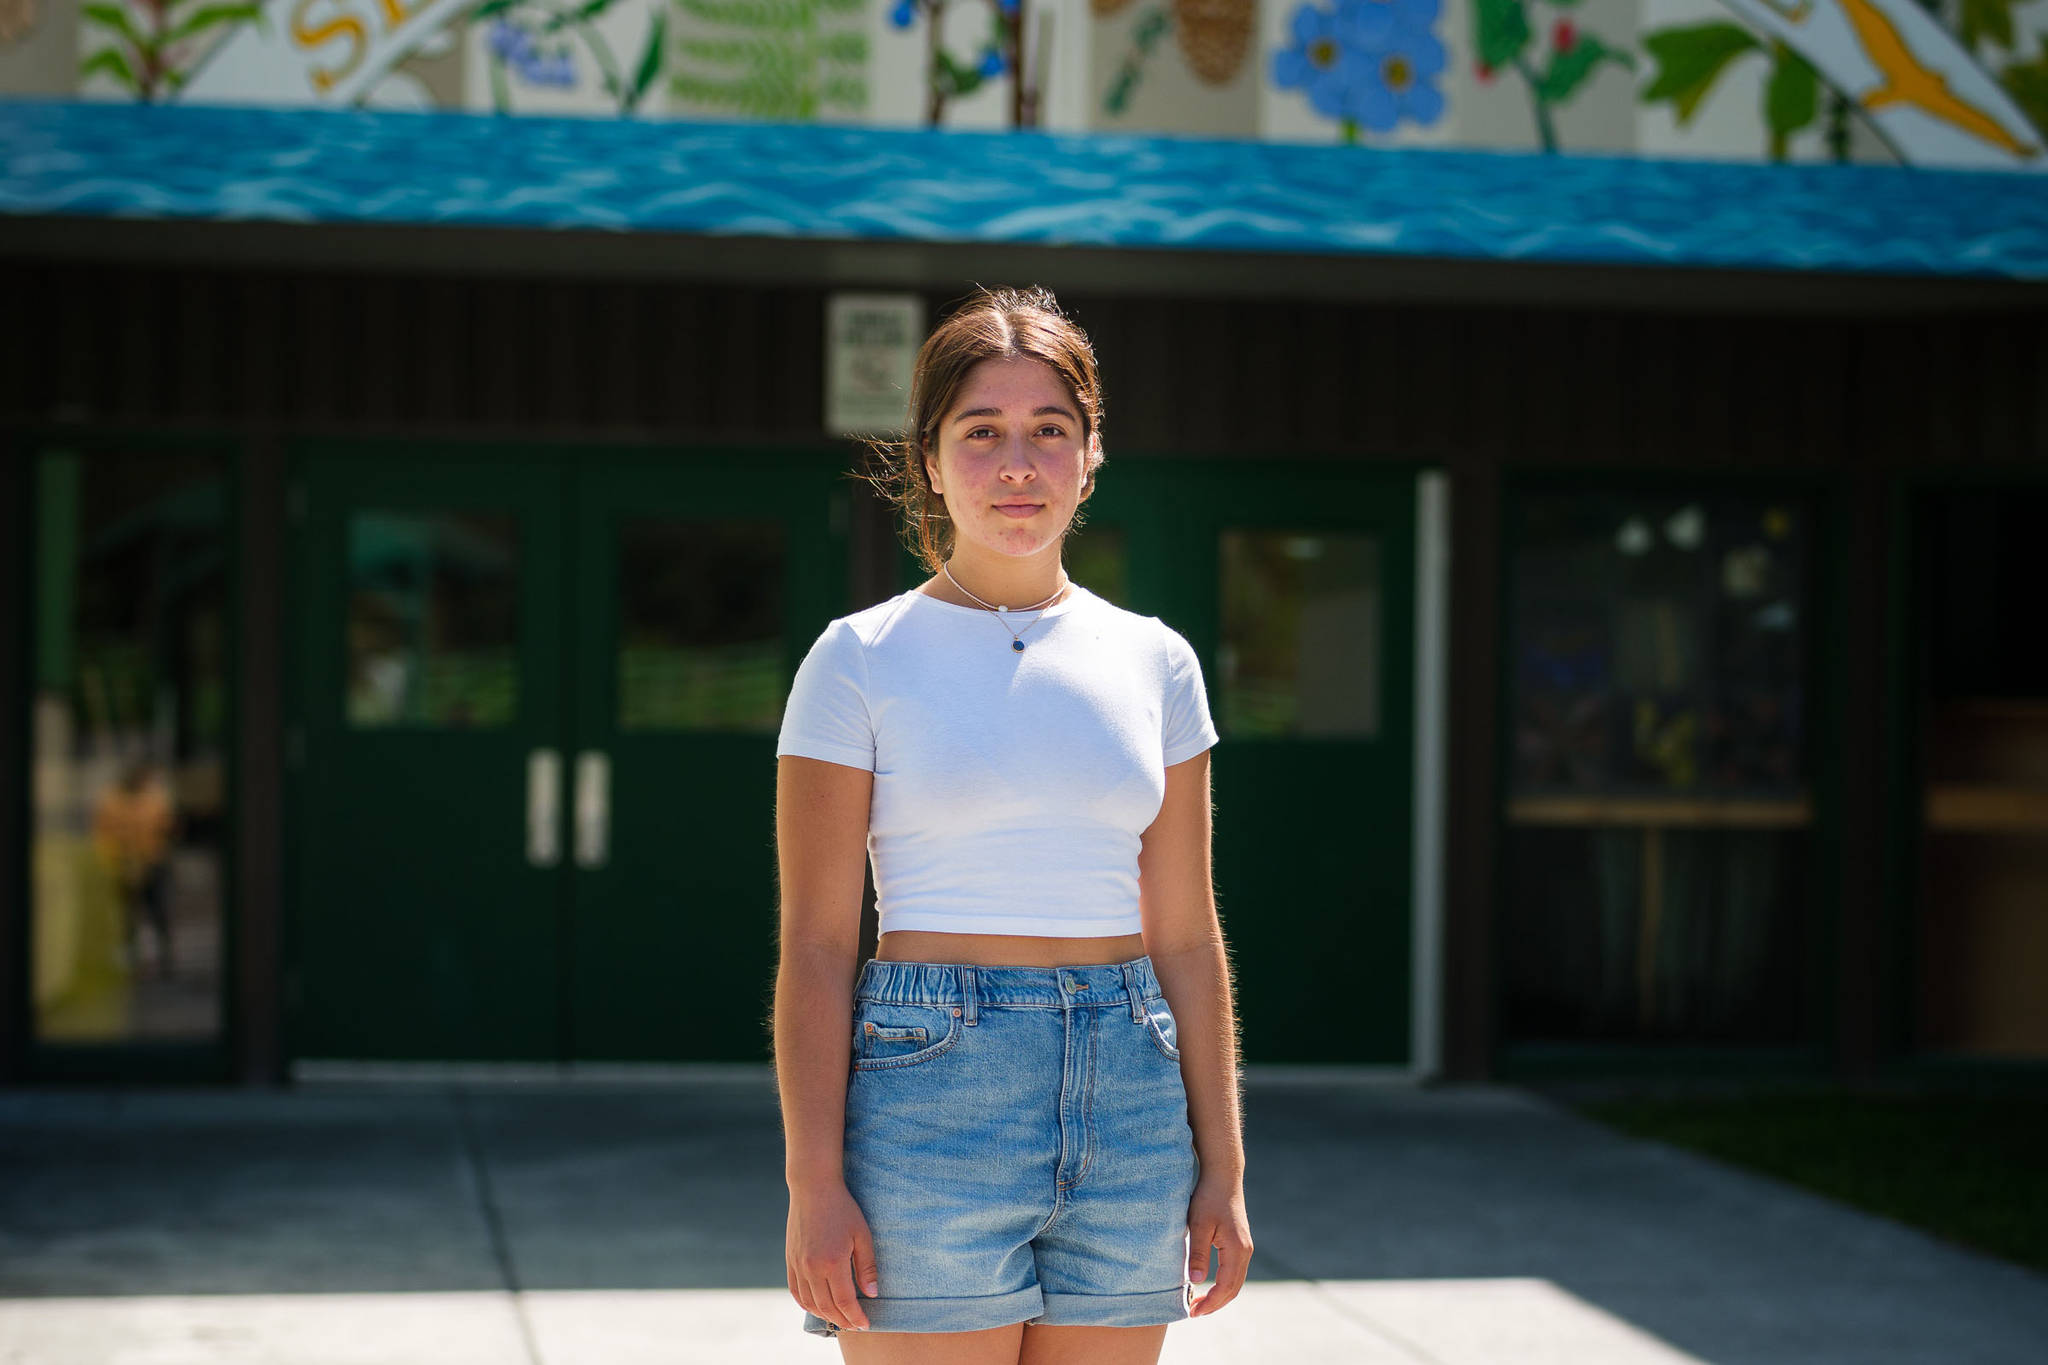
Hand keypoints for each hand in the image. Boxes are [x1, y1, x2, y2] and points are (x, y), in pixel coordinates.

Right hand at [786, 1181, 879, 1332]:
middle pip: (827, 1307)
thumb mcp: (862, 1235)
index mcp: (832, 1262)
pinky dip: (806, 1304)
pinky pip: (795, 1290)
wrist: (813, 1188)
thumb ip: (866, 1267)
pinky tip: (817, 1307)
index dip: (856, 1317)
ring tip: (839, 1319)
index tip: (866, 1324)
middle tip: (855, 1325)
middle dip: (843, 1321)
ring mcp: (798, 1265)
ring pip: (810, 1303)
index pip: (844, 1302)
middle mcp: (812, 1267)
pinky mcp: (790, 1260)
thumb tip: (872, 1294)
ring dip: (825, 1315)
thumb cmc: (843, 1208)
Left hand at [1185, 1173, 1251, 1316]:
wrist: (1223, 1177)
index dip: (1210, 1303)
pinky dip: (1222, 1284)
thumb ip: (1198, 1253)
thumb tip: (1196, 1281)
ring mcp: (1245, 1248)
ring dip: (1219, 1296)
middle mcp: (1245, 1251)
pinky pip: (1234, 1271)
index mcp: (1237, 1249)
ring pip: (1235, 1282)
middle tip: (1193, 1312)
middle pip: (1233, 1289)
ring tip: (1198, 1302)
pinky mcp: (1240, 1243)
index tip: (1193, 1312)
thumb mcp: (1198, 1225)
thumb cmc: (1208, 1197)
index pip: (1225, 1287)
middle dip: (1214, 1304)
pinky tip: (1208, 1284)